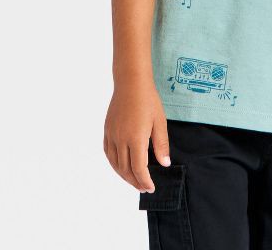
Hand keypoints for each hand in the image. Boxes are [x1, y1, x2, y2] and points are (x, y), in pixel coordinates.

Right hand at [103, 76, 171, 192]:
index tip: (151, 188)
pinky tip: (120, 166)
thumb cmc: (148, 100)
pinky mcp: (107, 130)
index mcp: (135, 139)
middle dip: (135, 181)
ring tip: (134, 180)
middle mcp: (120, 139)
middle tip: (144, 188)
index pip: (138, 169)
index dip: (144, 181)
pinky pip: (108, 153)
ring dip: (124, 175)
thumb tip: (164, 164)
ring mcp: (111, 135)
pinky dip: (114, 164)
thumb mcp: (159, 122)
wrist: (131, 83)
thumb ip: (161, 145)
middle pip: (125, 169)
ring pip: (115, 163)